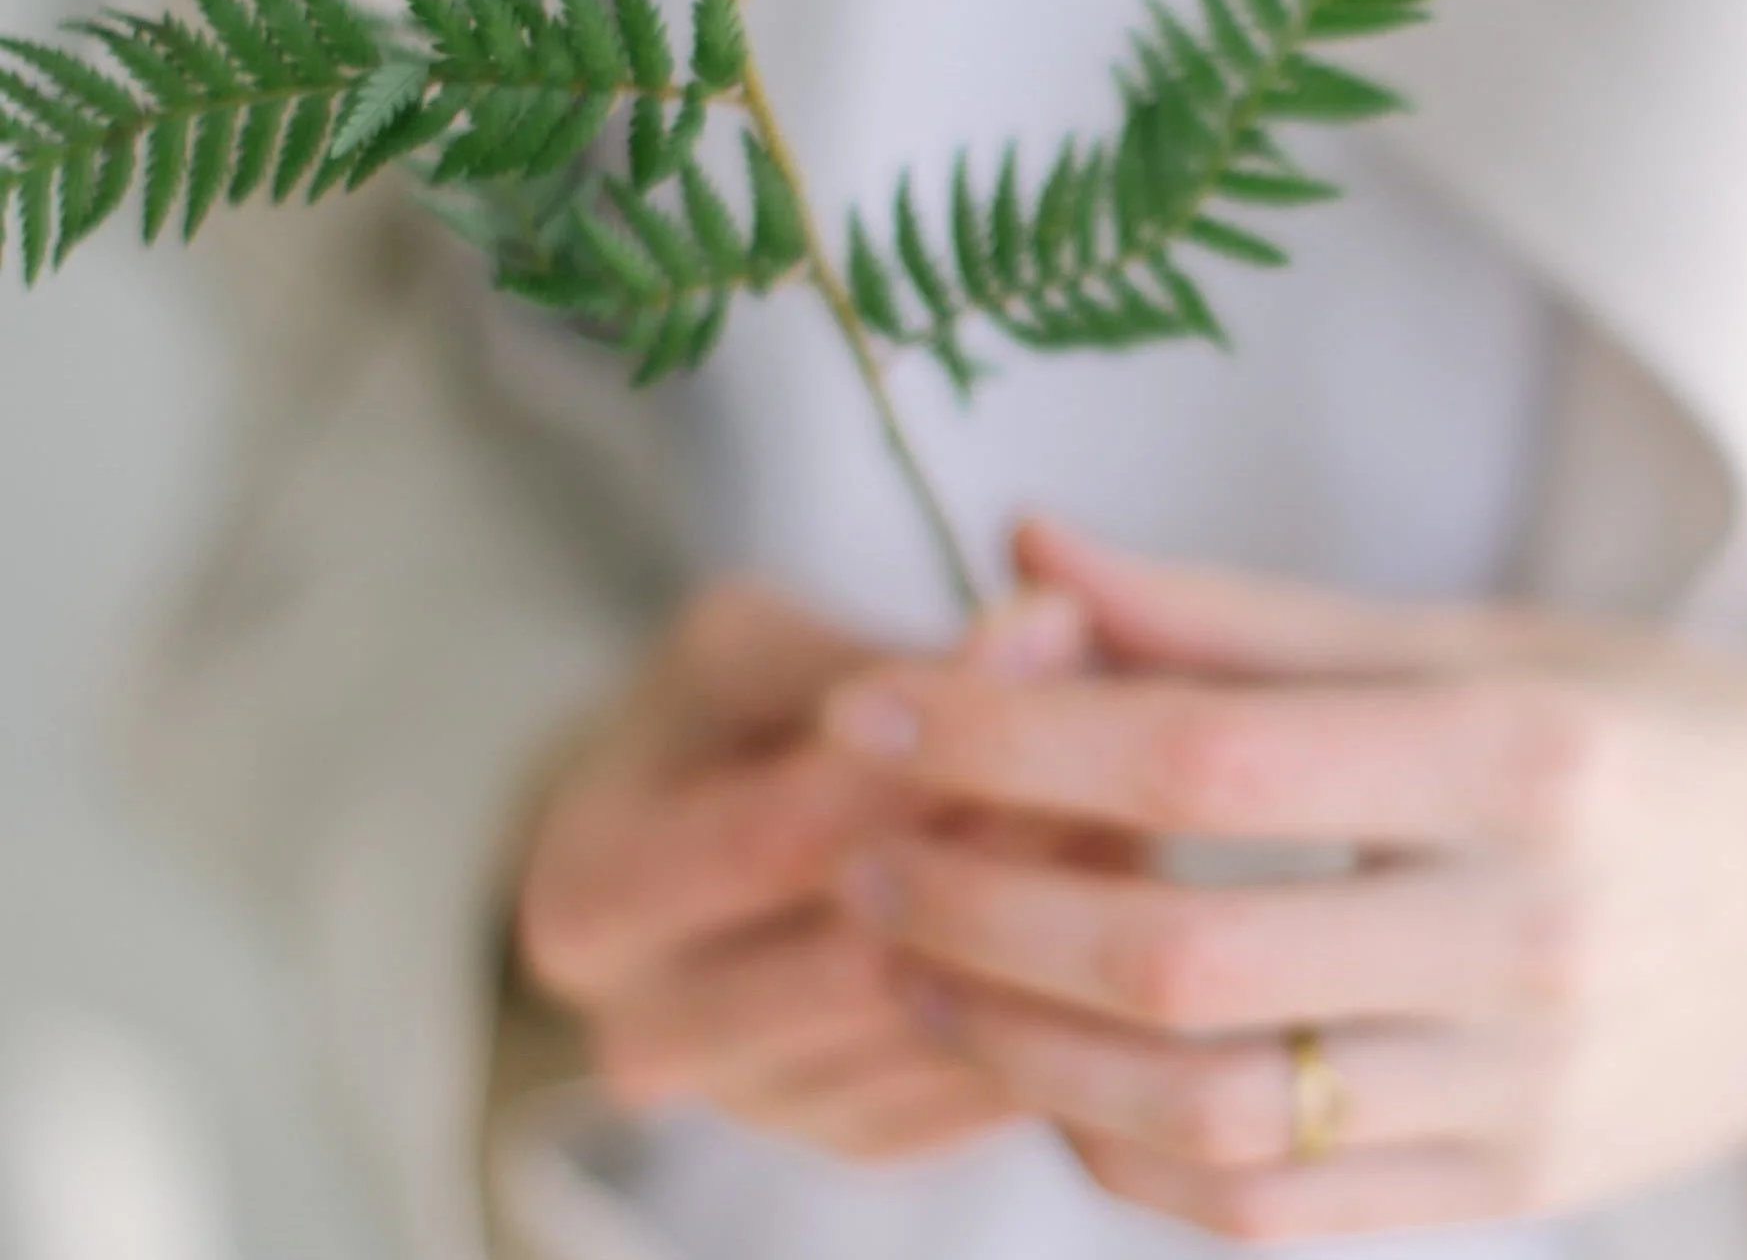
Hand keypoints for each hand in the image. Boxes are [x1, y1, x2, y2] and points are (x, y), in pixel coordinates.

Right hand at [514, 581, 1085, 1160]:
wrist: (688, 849)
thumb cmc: (714, 722)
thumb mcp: (746, 646)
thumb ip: (877, 652)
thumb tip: (1050, 623)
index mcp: (588, 903)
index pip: (778, 839)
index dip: (923, 746)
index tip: (1053, 633)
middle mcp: (652, 1037)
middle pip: (866, 954)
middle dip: (1009, 840)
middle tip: (1133, 728)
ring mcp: (762, 1109)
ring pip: (943, 1022)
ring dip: (1060, 914)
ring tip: (1146, 790)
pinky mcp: (862, 1136)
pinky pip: (987, 1082)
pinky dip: (1067, 986)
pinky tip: (1126, 886)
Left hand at [822, 523, 1746, 1238]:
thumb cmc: (1664, 731)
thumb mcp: (1480, 637)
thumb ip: (1242, 615)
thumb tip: (1032, 546)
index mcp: (1528, 757)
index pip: (1206, 753)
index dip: (1007, 732)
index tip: (871, 711)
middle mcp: (1537, 933)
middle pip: (1179, 950)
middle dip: (975, 905)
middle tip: (863, 856)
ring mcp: (1532, 1087)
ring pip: (1208, 1106)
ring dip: (1022, 1046)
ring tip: (917, 967)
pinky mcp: (1520, 1187)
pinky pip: (1272, 1206)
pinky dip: (1129, 1154)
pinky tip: (1055, 1077)